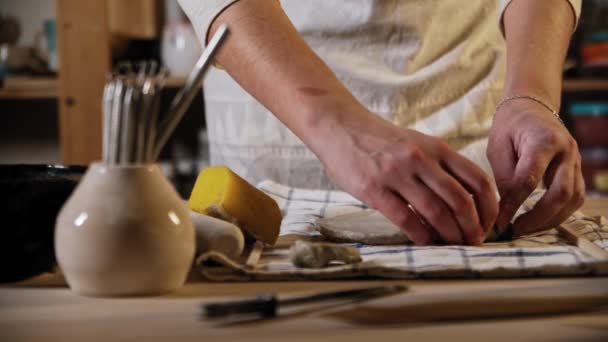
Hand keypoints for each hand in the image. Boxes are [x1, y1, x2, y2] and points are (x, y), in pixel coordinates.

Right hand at [313, 111, 497, 244]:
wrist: (339, 126)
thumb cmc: (379, 139)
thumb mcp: (416, 142)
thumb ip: (438, 165)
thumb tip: (463, 200)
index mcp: (436, 147)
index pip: (477, 180)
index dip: (489, 207)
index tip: (488, 223)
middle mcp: (420, 158)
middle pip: (460, 200)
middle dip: (472, 227)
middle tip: (474, 242)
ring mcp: (397, 173)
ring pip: (436, 211)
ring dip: (450, 235)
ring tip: (455, 246)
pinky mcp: (374, 189)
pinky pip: (405, 218)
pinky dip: (421, 235)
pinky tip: (426, 242)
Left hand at [487, 98, 584, 236]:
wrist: (531, 107)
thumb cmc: (509, 128)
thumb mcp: (497, 147)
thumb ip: (505, 177)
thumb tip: (506, 211)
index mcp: (543, 140)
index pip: (530, 179)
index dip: (514, 204)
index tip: (499, 221)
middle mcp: (566, 150)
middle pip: (560, 192)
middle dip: (537, 217)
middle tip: (514, 230)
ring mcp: (576, 160)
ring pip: (573, 199)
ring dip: (550, 219)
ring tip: (524, 229)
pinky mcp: (578, 170)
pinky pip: (576, 197)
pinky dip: (559, 213)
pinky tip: (539, 221)